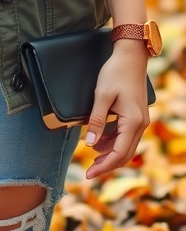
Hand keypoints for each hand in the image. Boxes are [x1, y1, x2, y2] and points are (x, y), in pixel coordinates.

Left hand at [84, 41, 150, 179]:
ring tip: (92, 154)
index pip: (119, 153)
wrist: (130, 55)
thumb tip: (90, 143)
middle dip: (107, 164)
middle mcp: (141, 124)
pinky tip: (100, 139)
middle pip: (125, 153)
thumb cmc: (115, 72)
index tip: (89, 175)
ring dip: (110, 152)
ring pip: (126, 145)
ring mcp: (141, 120)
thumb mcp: (102, 95)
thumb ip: (97, 120)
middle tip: (89, 171)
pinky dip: (113, 140)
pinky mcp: (137, 114)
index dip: (104, 166)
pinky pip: (126, 135)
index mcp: (133, 122)